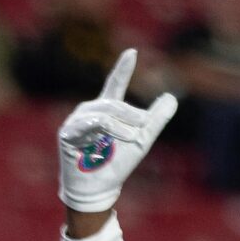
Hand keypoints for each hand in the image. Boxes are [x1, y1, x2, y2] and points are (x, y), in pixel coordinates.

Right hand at [58, 50, 176, 213]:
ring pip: (103, 113)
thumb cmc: (116, 164)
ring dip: (122, 126)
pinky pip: (89, 125)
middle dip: (132, 115)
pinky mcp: (67, 133)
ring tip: (133, 139)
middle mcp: (89, 111)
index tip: (132, 52)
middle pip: (113, 103)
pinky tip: (108, 143)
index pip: (115, 85)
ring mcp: (76, 121)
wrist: (98, 188)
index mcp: (106, 110)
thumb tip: (172, 96)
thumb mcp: (142, 140)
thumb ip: (156, 119)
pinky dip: (104, 131)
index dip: (123, 69)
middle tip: (144, 127)